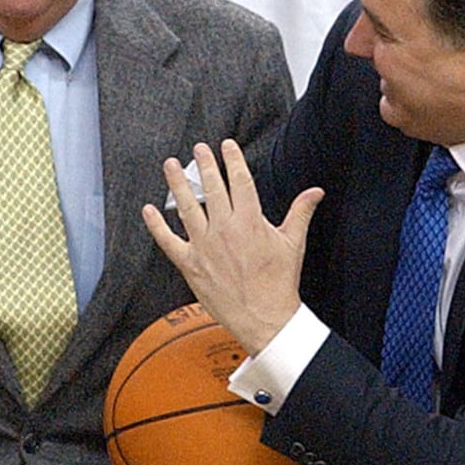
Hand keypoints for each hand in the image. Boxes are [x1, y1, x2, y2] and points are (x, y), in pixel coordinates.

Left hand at [143, 139, 323, 355]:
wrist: (265, 318)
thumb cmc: (279, 283)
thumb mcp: (293, 243)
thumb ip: (300, 212)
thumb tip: (315, 192)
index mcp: (250, 221)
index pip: (239, 181)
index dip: (232, 160)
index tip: (226, 146)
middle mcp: (225, 230)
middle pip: (211, 188)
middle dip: (204, 164)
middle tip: (198, 148)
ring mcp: (205, 246)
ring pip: (186, 207)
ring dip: (177, 184)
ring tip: (170, 165)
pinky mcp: (190, 265)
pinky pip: (168, 241)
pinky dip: (156, 225)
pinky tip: (148, 209)